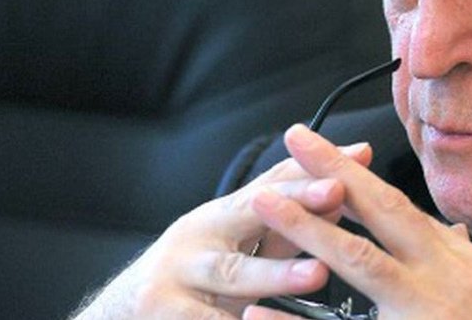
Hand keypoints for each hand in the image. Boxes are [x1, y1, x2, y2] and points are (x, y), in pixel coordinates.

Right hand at [71, 142, 373, 319]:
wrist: (122, 309)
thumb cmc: (195, 274)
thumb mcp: (234, 245)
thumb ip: (285, 224)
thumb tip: (341, 190)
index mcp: (219, 215)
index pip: (269, 186)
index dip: (308, 176)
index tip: (349, 166)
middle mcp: (196, 237)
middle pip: (248, 215)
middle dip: (295, 203)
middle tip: (336, 194)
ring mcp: (175, 276)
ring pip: (233, 274)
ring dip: (278, 273)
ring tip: (318, 273)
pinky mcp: (162, 313)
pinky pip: (208, 318)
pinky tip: (266, 319)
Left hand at [245, 125, 471, 319]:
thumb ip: (462, 258)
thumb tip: (448, 233)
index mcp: (453, 259)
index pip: (396, 207)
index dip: (355, 174)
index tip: (318, 147)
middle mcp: (440, 276)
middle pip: (381, 214)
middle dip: (333, 174)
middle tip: (292, 138)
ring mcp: (426, 310)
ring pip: (362, 265)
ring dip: (310, 230)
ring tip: (265, 203)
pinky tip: (262, 313)